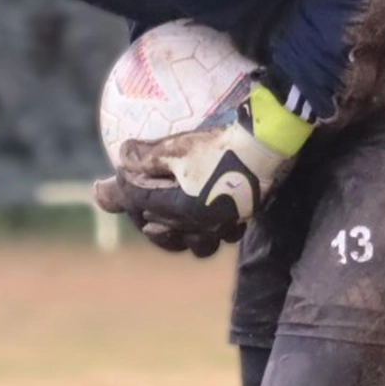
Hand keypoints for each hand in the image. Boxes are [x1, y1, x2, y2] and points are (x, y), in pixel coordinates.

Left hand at [93, 82, 309, 256]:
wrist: (268, 140)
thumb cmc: (219, 141)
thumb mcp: (177, 145)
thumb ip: (145, 157)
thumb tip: (120, 159)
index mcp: (180, 210)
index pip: (138, 202)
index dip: (122, 189)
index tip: (115, 175)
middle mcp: (201, 225)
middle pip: (163, 235)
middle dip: (145, 221)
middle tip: (137, 208)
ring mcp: (225, 225)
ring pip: (196, 245)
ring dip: (178, 236)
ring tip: (165, 223)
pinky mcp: (244, 217)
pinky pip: (223, 234)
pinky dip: (208, 229)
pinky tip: (202, 216)